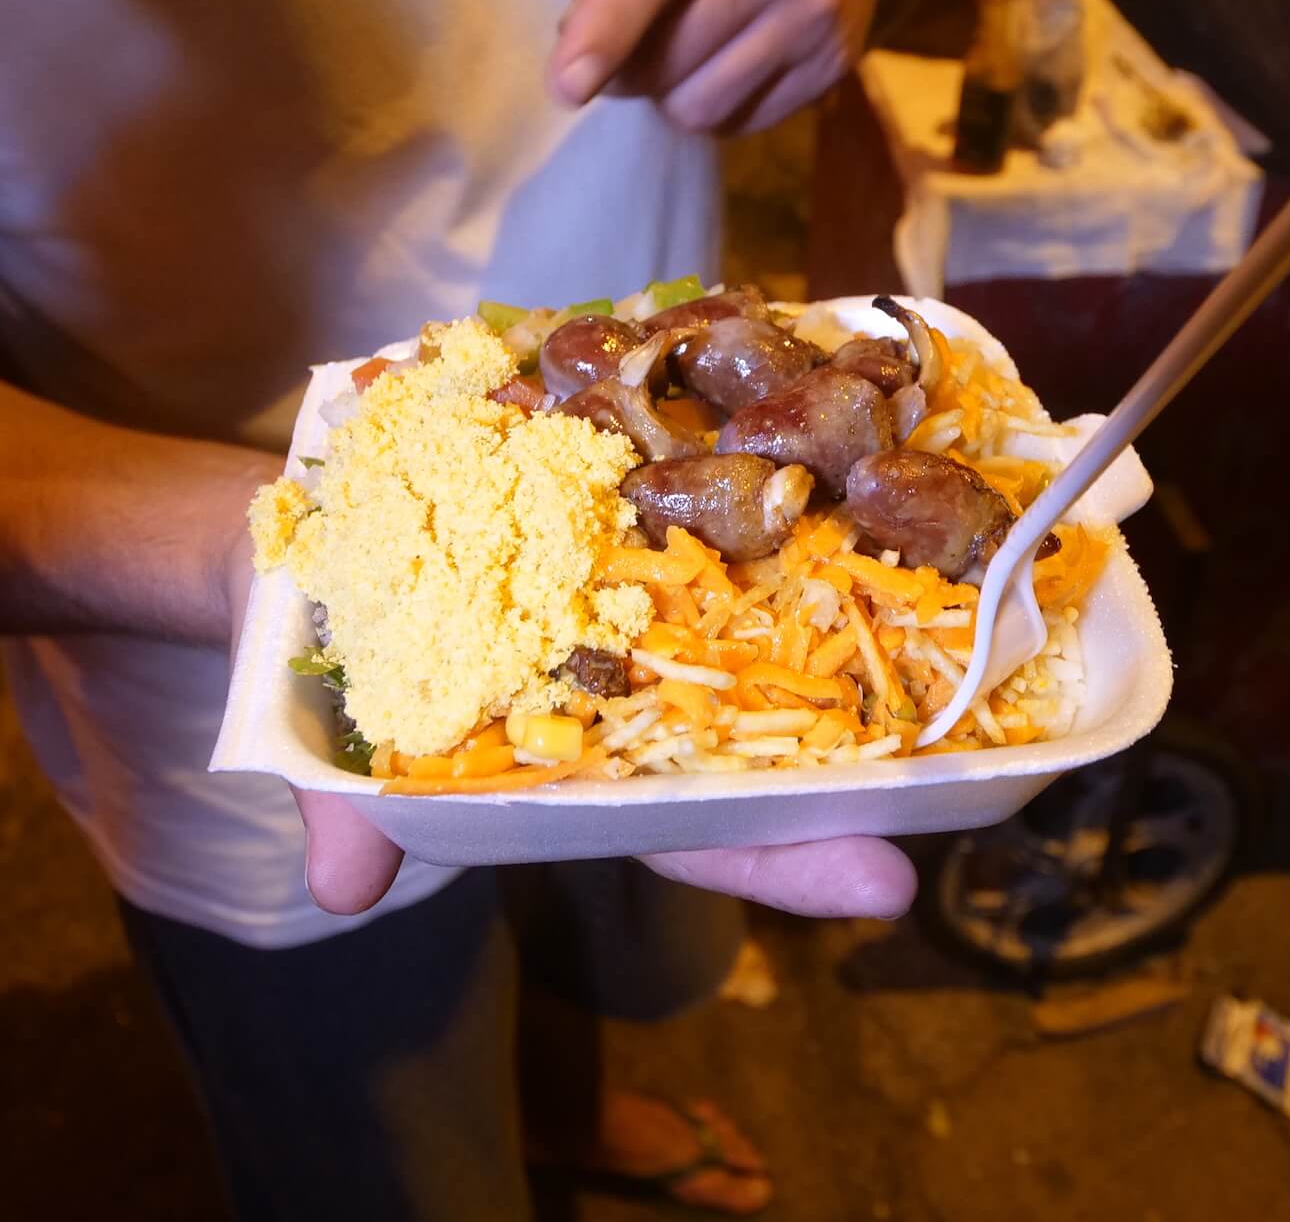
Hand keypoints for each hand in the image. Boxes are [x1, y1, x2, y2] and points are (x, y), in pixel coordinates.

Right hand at [222, 509, 918, 918]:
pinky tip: (856, 407)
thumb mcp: (332, 738)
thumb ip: (349, 806)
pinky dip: (780, 449)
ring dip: (859, 576)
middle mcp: (645, 675)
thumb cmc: (335, 657)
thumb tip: (341, 883)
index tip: (886, 878)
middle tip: (980, 758)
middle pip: (773, 724)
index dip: (784, 857)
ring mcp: (650, 586)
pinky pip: (723, 480)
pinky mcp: (636, 494)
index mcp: (591, 758)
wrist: (309, 535)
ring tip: (953, 544)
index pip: (699, 827)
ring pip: (772, 598)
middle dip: (866, 745)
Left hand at [548, 0, 903, 134]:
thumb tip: (576, 38)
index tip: (566, 85)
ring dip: (665, 93)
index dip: (609, 24)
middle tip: (623, 44)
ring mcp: (821, 7)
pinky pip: (738, 122)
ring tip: (674, 50)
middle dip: (625, 66)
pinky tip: (719, 61)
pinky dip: (709, 105)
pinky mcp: (837, 61)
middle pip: (673, 49)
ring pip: (701, 102)